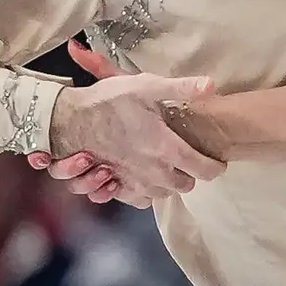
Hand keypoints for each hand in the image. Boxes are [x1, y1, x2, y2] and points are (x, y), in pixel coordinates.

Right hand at [29, 40, 224, 203]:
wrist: (69, 118)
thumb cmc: (108, 100)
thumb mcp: (147, 86)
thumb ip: (181, 88)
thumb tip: (211, 86)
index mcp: (166, 148)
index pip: (204, 169)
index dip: (215, 167)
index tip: (217, 162)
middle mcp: (152, 171)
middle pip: (185, 186)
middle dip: (191, 175)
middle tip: (189, 161)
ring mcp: (132, 181)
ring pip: (162, 194)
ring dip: (167, 184)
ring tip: (166, 167)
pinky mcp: (114, 185)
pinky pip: (136, 199)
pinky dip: (142, 193)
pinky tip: (142, 178)